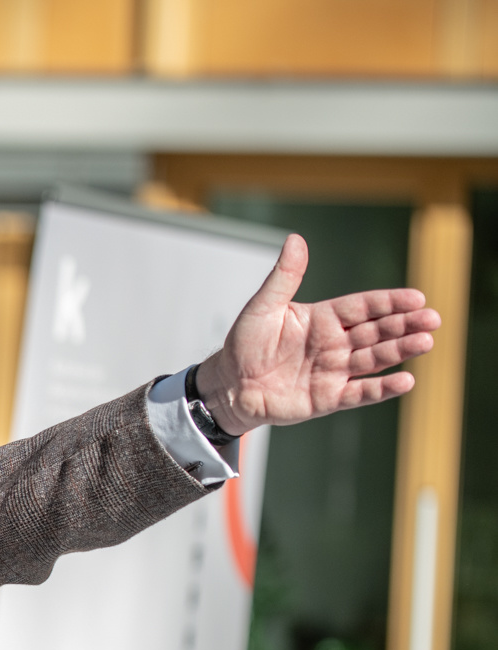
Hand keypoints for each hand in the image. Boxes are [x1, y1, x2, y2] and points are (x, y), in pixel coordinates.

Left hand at [194, 233, 440, 435]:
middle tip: (432, 319)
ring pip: (374, 359)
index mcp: (322, 319)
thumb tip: (295, 239)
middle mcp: (334, 344)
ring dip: (400, 351)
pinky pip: (360, 393)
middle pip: (376, 331)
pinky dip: (382, 389)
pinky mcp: (328, 398)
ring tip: (425, 342)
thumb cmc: (243, 345)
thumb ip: (284, 277)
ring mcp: (333, 371)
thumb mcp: (262, 307)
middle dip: (404, 325)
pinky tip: (405, 381)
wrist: (229, 386)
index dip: (389, 303)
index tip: (416, 298)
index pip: (363, 307)